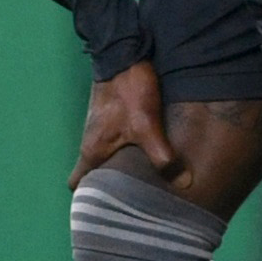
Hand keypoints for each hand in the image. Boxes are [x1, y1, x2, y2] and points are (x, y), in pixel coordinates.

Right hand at [69, 59, 178, 191]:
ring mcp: (101, 126)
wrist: (124, 50)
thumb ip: (162, 156)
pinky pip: (116, 140)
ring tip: (145, 181)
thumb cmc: (127, 90)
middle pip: (93, 172)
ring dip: (120, 167)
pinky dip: (128, 149)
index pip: (77, 182)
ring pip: (106, 155)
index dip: (86, 198)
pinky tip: (149, 151)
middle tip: (131, 201)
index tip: (101, 209)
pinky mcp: (113, 114)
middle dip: (108, 188)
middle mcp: (92, 140)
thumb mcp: (146, 125)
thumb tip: (184, 185)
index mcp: (92, 149)